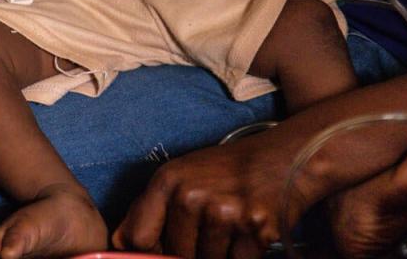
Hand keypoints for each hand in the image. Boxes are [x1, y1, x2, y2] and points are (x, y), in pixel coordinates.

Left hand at [112, 128, 324, 258]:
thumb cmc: (229, 169)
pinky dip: (242, 257)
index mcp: (168, 180)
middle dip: (190, 253)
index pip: (139, 238)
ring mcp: (224, 213)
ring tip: (231, 229)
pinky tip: (248, 235)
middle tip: (211, 231)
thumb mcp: (183, 176)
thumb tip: (120, 245)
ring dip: (218, 256)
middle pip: (176, 256)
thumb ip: (149, 209)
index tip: (163, 251)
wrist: (286, 157)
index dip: (150, 252)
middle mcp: (192, 195)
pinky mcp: (255, 229)